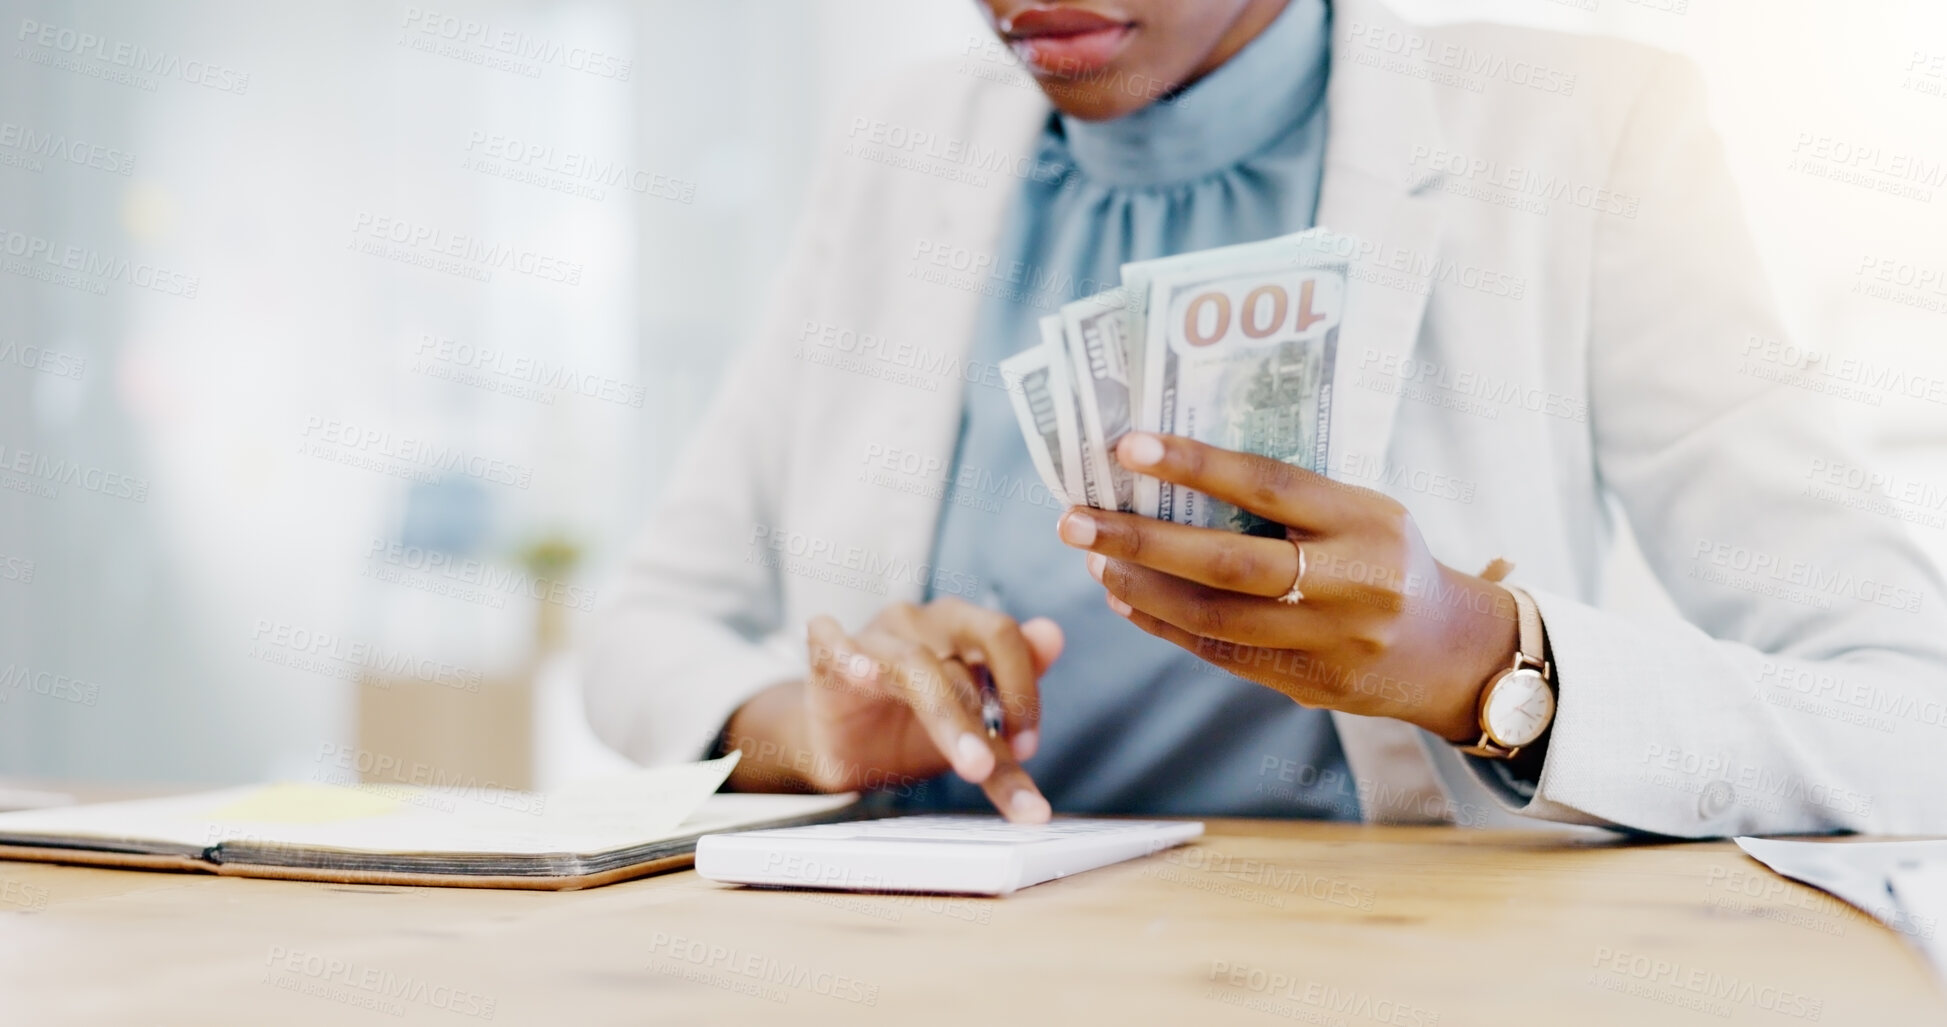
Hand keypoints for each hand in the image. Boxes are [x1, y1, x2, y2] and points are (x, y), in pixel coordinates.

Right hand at [723, 599, 1063, 822]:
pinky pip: (831, 641)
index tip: (1029, 749)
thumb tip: (1054, 636)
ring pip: (914, 664)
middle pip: (961, 655)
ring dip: (945, 716)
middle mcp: (920, 622)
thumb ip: (1015, 696)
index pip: (1003, 638)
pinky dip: (847, 652)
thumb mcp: (972, 725)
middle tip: (991, 769)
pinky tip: (863, 673)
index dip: (1022, 691)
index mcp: (961, 627)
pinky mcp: (824, 656)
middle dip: (982, 718)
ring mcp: (872, 635)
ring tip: (968, 762)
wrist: (845, 746)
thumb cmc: (914, 725)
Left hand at [1056, 433, 1516, 741]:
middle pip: (1229, 563)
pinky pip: (1223, 654)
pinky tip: (1127, 599)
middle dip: (1142, 541)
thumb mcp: (1365, 511)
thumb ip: (1292, 500)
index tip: (1127, 447)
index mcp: (1366, 521)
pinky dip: (1166, 625)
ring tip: (1095, 560)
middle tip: (1077, 520)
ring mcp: (1330, 642)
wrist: (1453, 652)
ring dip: (1143, 588)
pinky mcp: (1309, 685)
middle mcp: (1350, 584)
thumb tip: (1181, 473)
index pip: (1268, 485)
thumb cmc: (1390, 559)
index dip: (1193, 464)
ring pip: (1216, 618)